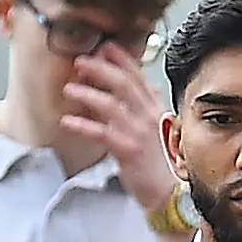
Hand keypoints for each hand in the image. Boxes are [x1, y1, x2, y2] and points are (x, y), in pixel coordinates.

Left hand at [60, 43, 175, 210]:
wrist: (173, 195)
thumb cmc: (164, 165)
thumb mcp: (162, 130)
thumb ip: (151, 107)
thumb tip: (148, 87)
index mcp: (157, 111)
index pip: (140, 78)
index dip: (122, 60)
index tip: (106, 46)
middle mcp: (150, 118)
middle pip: (124, 85)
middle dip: (101, 69)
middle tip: (81, 61)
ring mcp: (140, 134)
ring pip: (111, 106)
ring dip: (88, 94)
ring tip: (69, 90)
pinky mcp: (129, 151)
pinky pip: (102, 134)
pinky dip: (83, 126)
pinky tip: (68, 121)